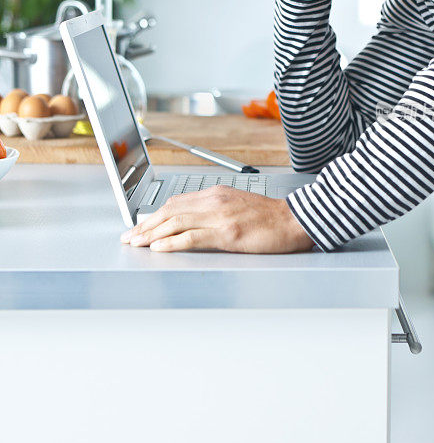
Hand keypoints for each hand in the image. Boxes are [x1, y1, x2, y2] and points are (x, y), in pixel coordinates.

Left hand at [120, 185, 314, 253]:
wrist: (295, 220)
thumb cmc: (270, 217)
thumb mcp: (238, 206)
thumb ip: (215, 210)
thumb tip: (192, 223)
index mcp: (216, 194)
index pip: (176, 203)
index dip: (154, 215)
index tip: (140, 226)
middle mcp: (214, 201)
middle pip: (170, 211)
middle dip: (146, 225)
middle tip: (129, 237)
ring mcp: (220, 216)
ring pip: (176, 223)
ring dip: (152, 234)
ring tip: (136, 243)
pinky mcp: (227, 232)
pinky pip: (192, 237)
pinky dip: (172, 242)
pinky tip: (159, 248)